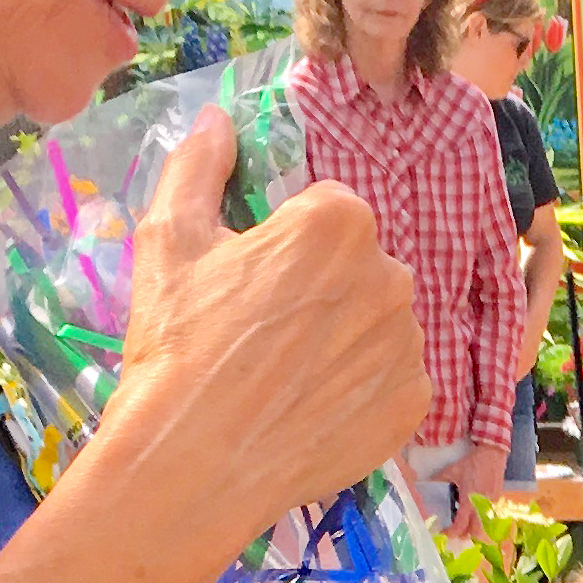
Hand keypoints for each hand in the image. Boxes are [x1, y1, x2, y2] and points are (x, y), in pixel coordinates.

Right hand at [109, 116, 428, 565]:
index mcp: (340, 222)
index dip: (286, 246)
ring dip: (344, 341)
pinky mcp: (413, 407)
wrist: (195, 462)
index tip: (252, 282)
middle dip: (321, 291)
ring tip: (286, 378)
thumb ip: (199, 167)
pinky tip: (312, 410)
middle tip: (265, 335)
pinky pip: (391, 383)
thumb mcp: (169, 239)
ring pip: (378, 326)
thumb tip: (217, 120)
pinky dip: (360, 393)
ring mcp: (408, 346)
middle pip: (359, 268)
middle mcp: (391, 275)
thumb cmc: (178, 343)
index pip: (326, 213)